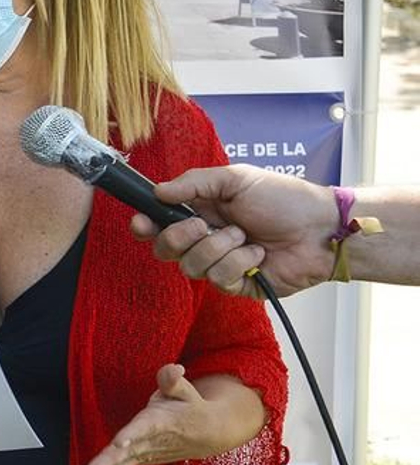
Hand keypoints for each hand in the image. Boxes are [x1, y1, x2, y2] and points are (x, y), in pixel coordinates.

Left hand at [58, 364, 223, 464]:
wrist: (205, 434)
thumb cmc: (188, 407)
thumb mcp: (185, 391)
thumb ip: (173, 381)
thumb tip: (174, 369)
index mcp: (159, 423)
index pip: (144, 429)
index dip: (132, 436)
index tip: (119, 443)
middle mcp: (147, 443)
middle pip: (125, 455)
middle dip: (108, 463)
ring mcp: (140, 455)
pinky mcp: (133, 461)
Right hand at [129, 164, 336, 297]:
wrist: (321, 229)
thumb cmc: (284, 199)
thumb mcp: (236, 179)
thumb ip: (194, 183)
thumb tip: (158, 191)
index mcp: (199, 212)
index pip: (158, 224)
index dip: (145, 226)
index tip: (143, 223)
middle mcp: (204, 240)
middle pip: (165, 249)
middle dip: (180, 237)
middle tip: (205, 224)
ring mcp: (220, 264)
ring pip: (191, 267)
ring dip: (219, 248)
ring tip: (246, 236)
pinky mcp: (237, 286)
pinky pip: (218, 280)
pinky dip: (239, 263)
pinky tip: (258, 255)